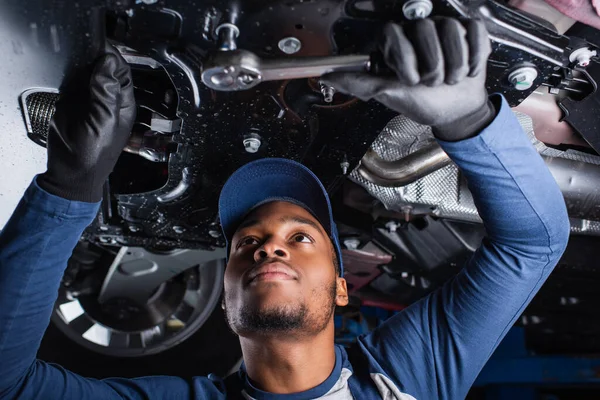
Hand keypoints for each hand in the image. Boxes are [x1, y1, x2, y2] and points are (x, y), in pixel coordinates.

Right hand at [37, 43, 135, 201]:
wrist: (70, 172)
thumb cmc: (94, 156)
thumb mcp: (104, 122)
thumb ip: (106, 92)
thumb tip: (108, 64)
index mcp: (123, 104)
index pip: (122, 71)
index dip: (112, 58)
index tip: (99, 50)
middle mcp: (107, 100)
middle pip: (104, 69)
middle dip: (95, 61)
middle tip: (85, 59)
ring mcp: (89, 101)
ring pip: (87, 74)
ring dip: (81, 69)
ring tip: (76, 72)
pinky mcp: (71, 103)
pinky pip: (70, 83)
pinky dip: (67, 78)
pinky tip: (66, 81)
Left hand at [321, 18, 494, 141]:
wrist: (454, 112)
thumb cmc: (421, 102)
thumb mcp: (389, 94)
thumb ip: (360, 84)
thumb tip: (328, 76)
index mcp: (395, 42)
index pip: (393, 33)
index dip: (405, 58)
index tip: (411, 80)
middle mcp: (417, 31)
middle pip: (425, 29)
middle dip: (432, 67)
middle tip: (432, 83)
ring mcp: (444, 28)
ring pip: (451, 30)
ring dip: (455, 65)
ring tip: (450, 78)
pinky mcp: (470, 31)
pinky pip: (474, 31)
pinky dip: (474, 56)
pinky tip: (469, 70)